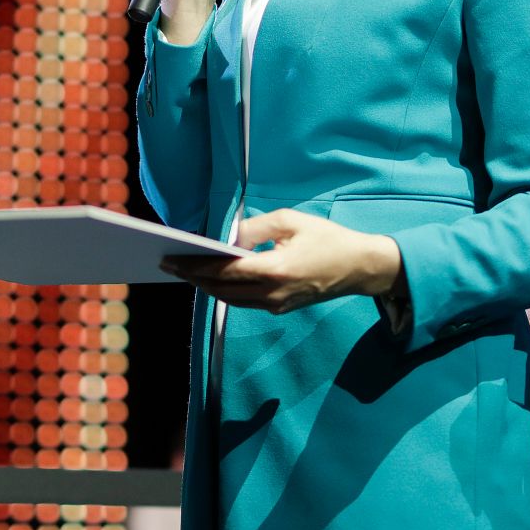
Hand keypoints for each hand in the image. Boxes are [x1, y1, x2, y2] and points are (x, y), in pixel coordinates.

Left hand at [160, 209, 400, 312]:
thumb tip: (228, 239)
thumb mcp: (291, 221)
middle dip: (193, 278)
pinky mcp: (281, 308)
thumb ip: (255, 228)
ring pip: (230, 300)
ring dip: (206, 287)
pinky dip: (225, 292)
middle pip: (221, 290)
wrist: (359, 267)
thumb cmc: (327, 238)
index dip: (195, 267)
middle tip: (170, 265)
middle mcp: (273, 293)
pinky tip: (213, 280)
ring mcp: (277, 304)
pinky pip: (245, 302)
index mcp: (275, 269)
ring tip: (187, 272)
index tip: (173, 260)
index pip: (224, 272)